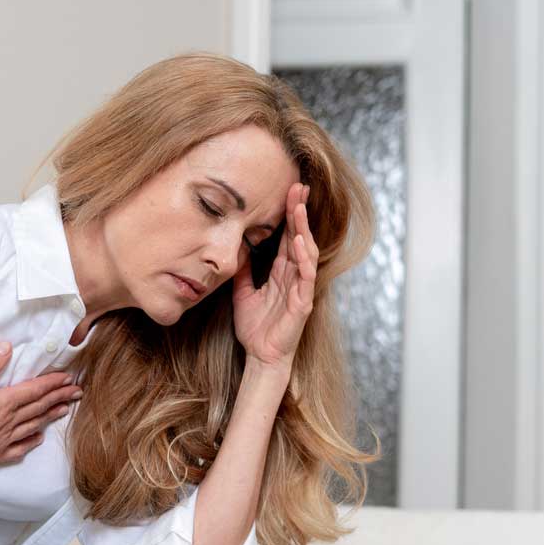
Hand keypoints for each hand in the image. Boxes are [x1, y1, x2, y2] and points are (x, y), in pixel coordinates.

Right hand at [0, 342, 84, 478]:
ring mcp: (6, 440)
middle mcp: (11, 422)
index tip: (67, 378)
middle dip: (60, 397)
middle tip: (77, 392)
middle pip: (40, 407)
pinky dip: (32, 441)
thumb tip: (6, 347)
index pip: (35, 390)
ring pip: (34, 425)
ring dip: (51, 416)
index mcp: (5, 403)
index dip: (52, 383)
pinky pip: (21, 447)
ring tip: (65, 409)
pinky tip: (39, 437)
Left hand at [232, 181, 317, 372]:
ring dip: (304, 229)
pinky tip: (299, 242)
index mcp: (281, 274)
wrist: (259, 357)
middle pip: (300, 238)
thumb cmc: (255, 329)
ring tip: (300, 207)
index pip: (287, 238)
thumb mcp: (242, 294)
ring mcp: (301, 290)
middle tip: (299, 187)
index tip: (288, 191)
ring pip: (307, 253)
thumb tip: (237, 251)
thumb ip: (242, 272)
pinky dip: (303, 259)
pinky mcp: (303, 304)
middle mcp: (294, 278)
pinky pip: (306, 278)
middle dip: (300, 213)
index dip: (289, 216)